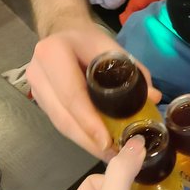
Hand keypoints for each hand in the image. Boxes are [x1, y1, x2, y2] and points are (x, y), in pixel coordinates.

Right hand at [27, 18, 161, 160]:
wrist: (62, 32)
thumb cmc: (88, 41)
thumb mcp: (111, 48)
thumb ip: (134, 71)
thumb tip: (154, 98)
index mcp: (53, 54)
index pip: (73, 95)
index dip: (90, 122)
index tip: (107, 142)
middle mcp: (38, 72)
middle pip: (64, 117)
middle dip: (89, 141)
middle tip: (113, 156)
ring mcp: (35, 89)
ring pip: (60, 125)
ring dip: (85, 143)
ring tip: (109, 155)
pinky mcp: (40, 101)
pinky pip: (60, 123)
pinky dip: (80, 136)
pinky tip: (97, 145)